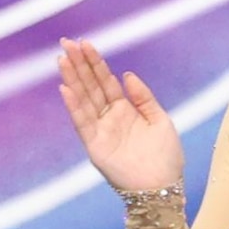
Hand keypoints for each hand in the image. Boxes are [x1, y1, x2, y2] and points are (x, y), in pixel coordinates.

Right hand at [54, 40, 186, 198]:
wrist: (163, 186)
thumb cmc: (166, 156)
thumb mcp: (160, 120)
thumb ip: (143, 97)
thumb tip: (126, 75)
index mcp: (125, 109)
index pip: (105, 81)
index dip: (95, 62)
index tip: (84, 43)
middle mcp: (109, 117)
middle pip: (90, 86)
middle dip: (79, 65)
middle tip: (66, 43)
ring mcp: (100, 130)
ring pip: (83, 99)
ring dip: (72, 79)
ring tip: (62, 59)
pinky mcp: (94, 145)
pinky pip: (82, 122)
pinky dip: (74, 105)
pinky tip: (65, 88)